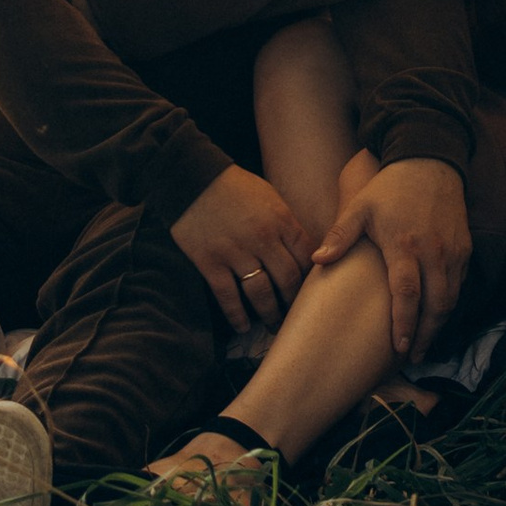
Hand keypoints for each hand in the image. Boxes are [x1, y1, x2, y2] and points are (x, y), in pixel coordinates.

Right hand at [171, 165, 316, 328]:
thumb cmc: (235, 186)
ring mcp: (235, 252)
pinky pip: (227, 296)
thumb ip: (286, 223)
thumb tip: (304, 250)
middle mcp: (262, 238)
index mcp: (281, 219)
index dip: (313, 277)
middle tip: (296, 317)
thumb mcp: (270, 196)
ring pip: (260, 293)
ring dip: (269, 313)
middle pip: (288, 279)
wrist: (191, 178)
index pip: (307, 256)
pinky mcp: (210, 262)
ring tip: (274, 326)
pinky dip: (236, 315)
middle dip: (294, 302)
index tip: (314, 292)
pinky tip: (243, 327)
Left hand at [313, 158, 470, 368]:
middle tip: (412, 356)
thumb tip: (316, 259)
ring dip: (439, 324)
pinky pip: (459, 284)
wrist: (430, 162)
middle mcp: (433, 252)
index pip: (407, 293)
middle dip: (425, 335)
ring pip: (451, 298)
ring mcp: (452, 251)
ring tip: (423, 343)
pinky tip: (436, 315)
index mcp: (404, 245)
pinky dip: (449, 303)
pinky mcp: (464, 248)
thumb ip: (340, 235)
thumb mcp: (359, 206)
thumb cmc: (389, 187)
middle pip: (436, 304)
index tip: (398, 349)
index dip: (404, 324)